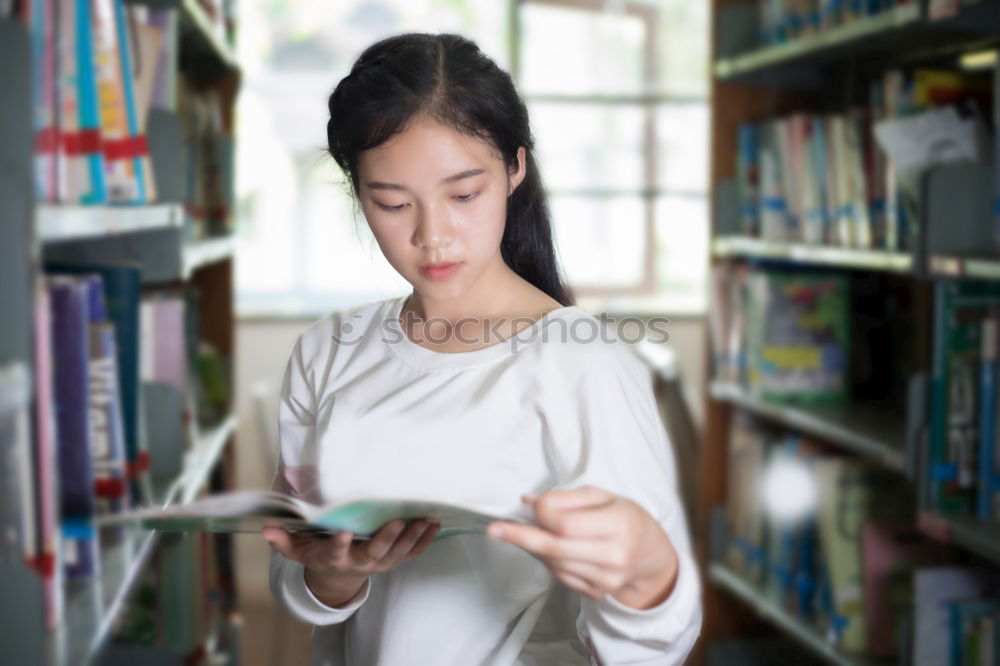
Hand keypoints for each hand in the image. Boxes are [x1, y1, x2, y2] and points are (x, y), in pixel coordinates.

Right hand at [262, 519, 440, 605]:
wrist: (339, 575)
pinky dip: (424, 541)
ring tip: (424, 520)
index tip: (342, 532)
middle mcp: (358, 562)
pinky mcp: (393, 561)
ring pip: (398, 553)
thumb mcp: (298, 549)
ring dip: (412, 537)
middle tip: (398, 521)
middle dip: (386, 539)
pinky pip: (411, 553)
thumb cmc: (318, 552)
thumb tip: (265, 528)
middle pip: (373, 553)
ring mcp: (378, 563)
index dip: (337, 544)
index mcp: (334, 558)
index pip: (334, 553)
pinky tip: (434, 525)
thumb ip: (284, 539)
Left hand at [486, 486, 678, 609]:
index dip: (543, 515)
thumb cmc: (624, 518)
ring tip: (530, 531)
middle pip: (555, 548)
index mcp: (618, 524)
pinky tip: (553, 548)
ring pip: (553, 563)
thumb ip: (565, 498)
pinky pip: (559, 576)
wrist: (650, 556)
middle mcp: (613, 556)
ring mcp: (605, 580)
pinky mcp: (595, 593)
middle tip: (494, 529)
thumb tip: (529, 502)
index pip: (567, 525)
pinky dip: (549, 561)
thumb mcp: (603, 497)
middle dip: (520, 537)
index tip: (532, 506)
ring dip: (535, 546)